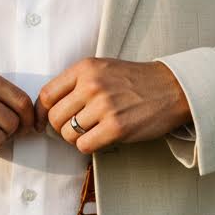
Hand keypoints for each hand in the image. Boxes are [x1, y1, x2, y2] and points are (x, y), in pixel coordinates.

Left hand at [34, 57, 192, 152]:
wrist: (172, 88)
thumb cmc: (136, 81)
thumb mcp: (103, 68)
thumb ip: (76, 83)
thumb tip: (47, 109)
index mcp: (85, 68)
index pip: (46, 94)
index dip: (42, 112)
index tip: (44, 122)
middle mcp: (92, 85)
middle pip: (54, 117)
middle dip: (61, 128)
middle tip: (75, 129)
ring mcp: (104, 107)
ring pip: (67, 133)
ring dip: (76, 139)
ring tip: (91, 133)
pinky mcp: (117, 127)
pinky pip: (84, 146)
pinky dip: (88, 147)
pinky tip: (100, 139)